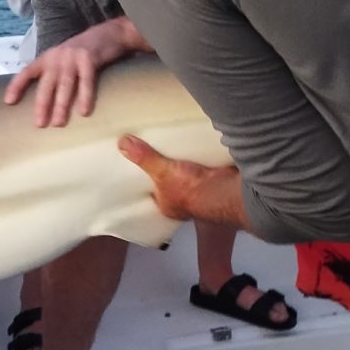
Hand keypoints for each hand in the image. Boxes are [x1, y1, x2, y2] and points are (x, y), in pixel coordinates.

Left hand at [3, 18, 143, 126]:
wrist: (109, 34)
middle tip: (40, 124)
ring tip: (58, 123)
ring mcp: (73, 57)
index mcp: (47, 58)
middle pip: (46, 84)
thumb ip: (53, 73)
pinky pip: (86, 81)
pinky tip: (83, 111)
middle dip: (42, 105)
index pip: (27, 72)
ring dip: (61, 106)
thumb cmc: (83, 52)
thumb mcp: (63, 58)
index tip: (8, 102)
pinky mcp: (89, 59)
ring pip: (65, 85)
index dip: (16, 86)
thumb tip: (44, 100)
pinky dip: (85, 97)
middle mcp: (57, 57)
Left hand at [118, 135, 249, 227]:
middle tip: (157, 152)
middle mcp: (184, 202)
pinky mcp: (215, 178)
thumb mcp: (162, 172)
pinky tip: (194, 143)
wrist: (227, 189)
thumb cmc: (191, 189)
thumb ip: (144, 158)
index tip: (141, 171)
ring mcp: (201, 191)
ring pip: (188, 175)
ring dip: (184, 164)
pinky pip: (203, 166)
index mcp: (168, 206)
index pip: (153, 196)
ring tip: (173, 144)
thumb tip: (122, 143)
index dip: (148, 184)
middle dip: (167, 172)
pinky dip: (200, 157)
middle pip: (171, 184)